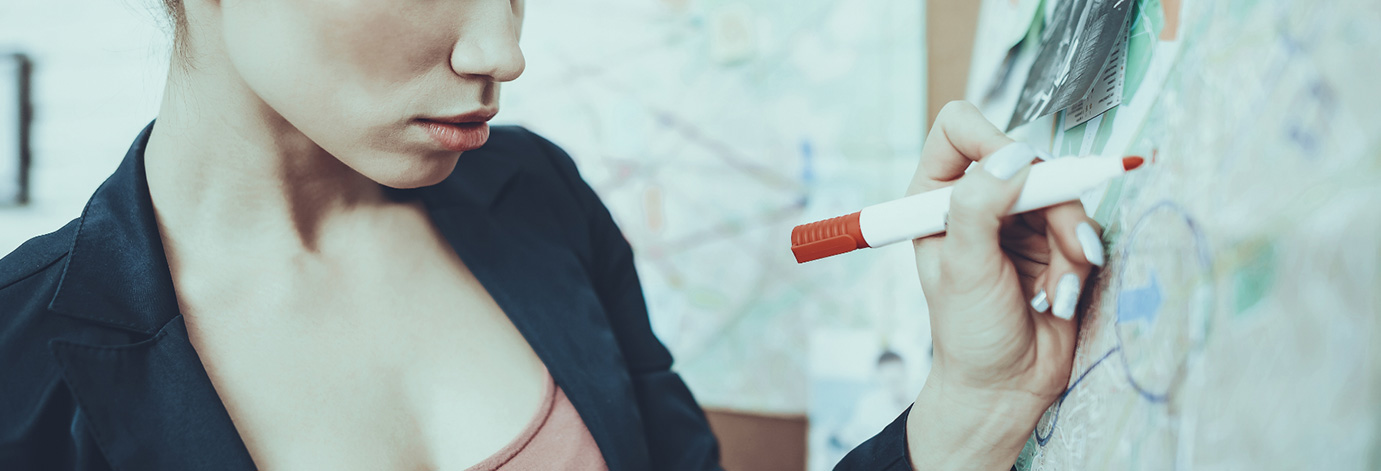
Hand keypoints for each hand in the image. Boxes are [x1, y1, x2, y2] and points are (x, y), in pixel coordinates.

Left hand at [904, 102, 1102, 469]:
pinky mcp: (1055, 242)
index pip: (960, 128)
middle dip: (1050, 205)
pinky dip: (1081, 262)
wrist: (1006, 387)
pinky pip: (1085, 227)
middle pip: (1027, 159)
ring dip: (1070, 243)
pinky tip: (1059, 296)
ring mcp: (1019, 220)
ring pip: (1065, 194)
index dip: (991, 139)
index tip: (1013, 173)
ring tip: (1053, 290)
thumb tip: (1011, 158)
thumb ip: (979, 207)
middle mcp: (978, 200)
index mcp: (935, 196)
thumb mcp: (963, 268)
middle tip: (1061, 246)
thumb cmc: (969, 334)